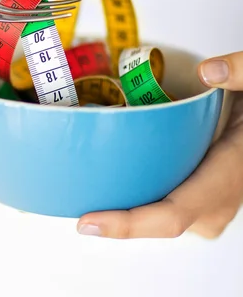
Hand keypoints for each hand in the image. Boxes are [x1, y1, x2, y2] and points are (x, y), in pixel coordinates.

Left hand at [76, 53, 242, 239]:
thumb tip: (210, 72)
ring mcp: (211, 206)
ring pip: (160, 218)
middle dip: (114, 217)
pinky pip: (165, 209)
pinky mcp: (203, 200)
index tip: (88, 222)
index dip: (129, 224)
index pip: (172, 214)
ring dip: (125, 210)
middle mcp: (217, 202)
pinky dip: (138, 201)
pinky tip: (113, 183)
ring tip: (84, 193)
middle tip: (71, 200)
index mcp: (225, 176)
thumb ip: (240, 74)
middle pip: (157, 221)